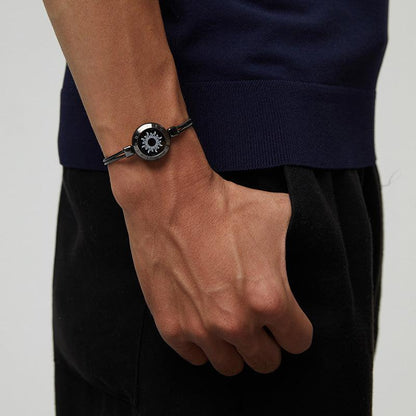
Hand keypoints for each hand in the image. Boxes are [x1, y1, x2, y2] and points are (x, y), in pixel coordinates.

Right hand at [111, 153, 312, 375]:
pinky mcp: (171, 327)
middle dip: (268, 343)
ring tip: (231, 323)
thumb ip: (305, 240)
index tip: (287, 318)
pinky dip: (203, 345)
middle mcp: (236, 323)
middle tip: (258, 320)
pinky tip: (204, 321)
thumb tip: (318, 246)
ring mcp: (200, 329)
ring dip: (235, 348)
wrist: (172, 199)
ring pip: (231, 366)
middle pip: (267, 362)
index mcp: (270, 299)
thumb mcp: (280, 214)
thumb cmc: (224, 205)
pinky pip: (195, 358)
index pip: (299, 342)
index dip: (295, 328)